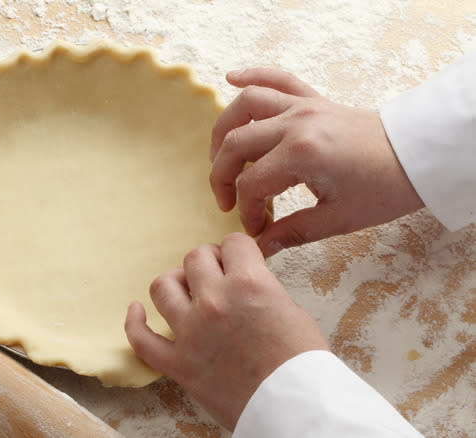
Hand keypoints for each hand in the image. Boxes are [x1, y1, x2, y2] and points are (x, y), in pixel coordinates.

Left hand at [124, 233, 327, 430]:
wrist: (296, 408)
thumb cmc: (302, 365)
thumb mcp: (292, 310)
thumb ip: (261, 289)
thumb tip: (245, 284)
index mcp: (249, 284)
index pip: (232, 243)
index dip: (237, 250)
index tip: (237, 259)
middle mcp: (215, 301)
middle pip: (195, 258)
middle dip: (208, 262)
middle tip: (216, 275)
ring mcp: (191, 332)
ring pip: (162, 287)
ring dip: (174, 284)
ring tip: (185, 290)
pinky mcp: (178, 363)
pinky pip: (141, 339)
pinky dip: (134, 322)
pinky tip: (137, 311)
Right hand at [209, 68, 423, 256]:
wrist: (419, 155)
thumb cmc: (385, 187)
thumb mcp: (340, 218)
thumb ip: (294, 232)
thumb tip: (262, 248)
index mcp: (303, 154)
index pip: (252, 185)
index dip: (246, 212)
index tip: (257, 229)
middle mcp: (297, 123)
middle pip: (236, 144)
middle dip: (222, 177)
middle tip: (227, 201)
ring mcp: (304, 106)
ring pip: (246, 105)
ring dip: (223, 129)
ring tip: (218, 156)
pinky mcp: (313, 99)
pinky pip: (277, 78)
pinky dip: (252, 75)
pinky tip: (231, 79)